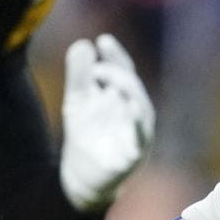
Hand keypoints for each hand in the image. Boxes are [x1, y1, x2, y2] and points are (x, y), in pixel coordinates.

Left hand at [59, 35, 153, 211]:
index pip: (124, 70)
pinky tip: (129, 107)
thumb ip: (79, 75)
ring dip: (129, 90)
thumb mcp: (77, 102)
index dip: (116, 55)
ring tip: (108, 81)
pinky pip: (141, 137)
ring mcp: (138, 133)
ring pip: (142, 108)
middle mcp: (134, 112)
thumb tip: (83, 44)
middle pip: (133, 86)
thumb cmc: (85, 137)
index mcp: (122, 97)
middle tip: (97, 68)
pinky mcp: (135, 154)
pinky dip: (137, 122)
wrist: (81, 179)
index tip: (103, 40)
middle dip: (119, 72)